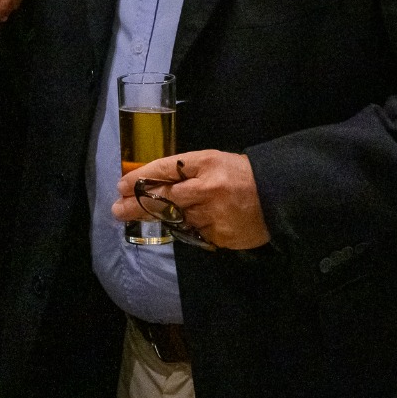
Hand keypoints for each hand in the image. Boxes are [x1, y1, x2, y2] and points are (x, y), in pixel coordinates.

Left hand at [114, 149, 270, 249]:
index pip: (165, 169)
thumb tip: (151, 182)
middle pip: (164, 198)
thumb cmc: (240, 175)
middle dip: (137, 204)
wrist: (278, 196)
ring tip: (139, 216)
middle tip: (117, 209)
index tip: (122, 184)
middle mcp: (207, 188)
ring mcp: (213, 214)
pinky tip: (192, 222)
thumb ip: (186, 171)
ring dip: (161, 218)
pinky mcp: (220, 235)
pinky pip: (195, 233)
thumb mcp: (213, 162)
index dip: (141, 178)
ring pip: (177, 218)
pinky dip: (190, 228)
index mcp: (205, 163)